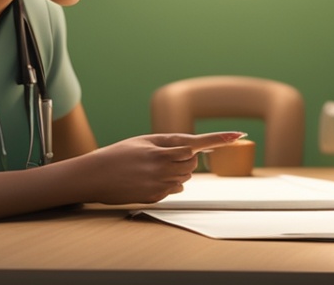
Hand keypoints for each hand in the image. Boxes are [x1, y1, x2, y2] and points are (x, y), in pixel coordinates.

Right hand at [83, 132, 244, 204]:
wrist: (94, 175)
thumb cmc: (119, 154)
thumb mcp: (144, 141)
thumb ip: (170, 144)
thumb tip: (192, 154)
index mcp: (161, 152)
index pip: (197, 143)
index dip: (220, 138)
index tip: (239, 134)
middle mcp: (163, 170)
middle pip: (192, 162)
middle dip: (185, 158)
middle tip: (164, 155)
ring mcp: (159, 186)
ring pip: (185, 178)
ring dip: (177, 171)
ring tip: (152, 167)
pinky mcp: (154, 198)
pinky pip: (173, 190)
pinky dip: (167, 184)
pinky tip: (148, 180)